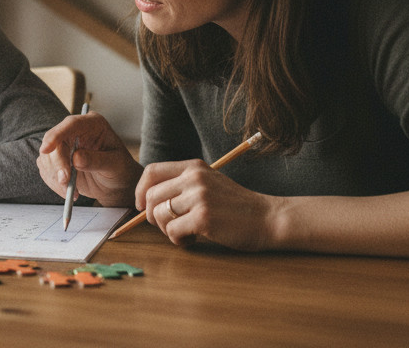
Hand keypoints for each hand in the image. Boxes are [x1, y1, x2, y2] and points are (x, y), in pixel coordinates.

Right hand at [36, 111, 142, 206]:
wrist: (116, 184)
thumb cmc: (120, 169)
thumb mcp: (115, 165)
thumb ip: (97, 161)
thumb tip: (76, 158)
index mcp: (92, 124)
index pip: (71, 124)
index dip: (56, 135)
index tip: (46, 149)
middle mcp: (75, 132)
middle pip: (55, 143)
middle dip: (57, 164)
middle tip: (65, 181)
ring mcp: (64, 146)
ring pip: (47, 158)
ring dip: (55, 177)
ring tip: (71, 191)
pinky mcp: (57, 161)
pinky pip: (46, 170)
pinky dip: (54, 183)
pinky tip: (68, 191)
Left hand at [136, 159, 278, 249]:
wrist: (268, 218)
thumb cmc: (236, 206)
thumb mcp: (209, 184)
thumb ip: (183, 186)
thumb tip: (147, 203)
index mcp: (194, 167)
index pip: (151, 172)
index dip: (140, 191)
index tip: (142, 206)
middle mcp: (194, 178)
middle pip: (151, 196)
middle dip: (153, 216)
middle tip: (169, 226)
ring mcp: (199, 197)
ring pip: (159, 215)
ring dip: (166, 230)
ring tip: (184, 234)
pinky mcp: (203, 218)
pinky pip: (172, 232)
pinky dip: (178, 240)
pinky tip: (192, 240)